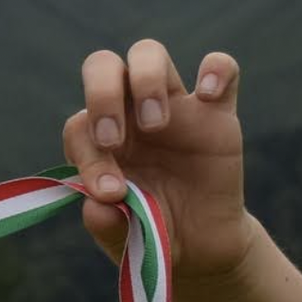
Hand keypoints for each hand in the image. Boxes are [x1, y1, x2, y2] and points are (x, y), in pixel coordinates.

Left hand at [63, 42, 257, 300]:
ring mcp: (173, 107)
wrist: (200, 247)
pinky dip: (216, 69)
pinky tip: (208, 95)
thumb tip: (96, 205)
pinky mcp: (216, 112)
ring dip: (145, 80)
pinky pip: (221, 68)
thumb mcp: (124, 236)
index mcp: (98, 140)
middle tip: (114, 139)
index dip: (87, 153)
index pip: (80, 126)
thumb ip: (106, 222)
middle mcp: (129, 114)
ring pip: (149, 54)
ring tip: (155, 124)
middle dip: (101, 94)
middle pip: (104, 66)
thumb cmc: (151, 232)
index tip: (109, 191)